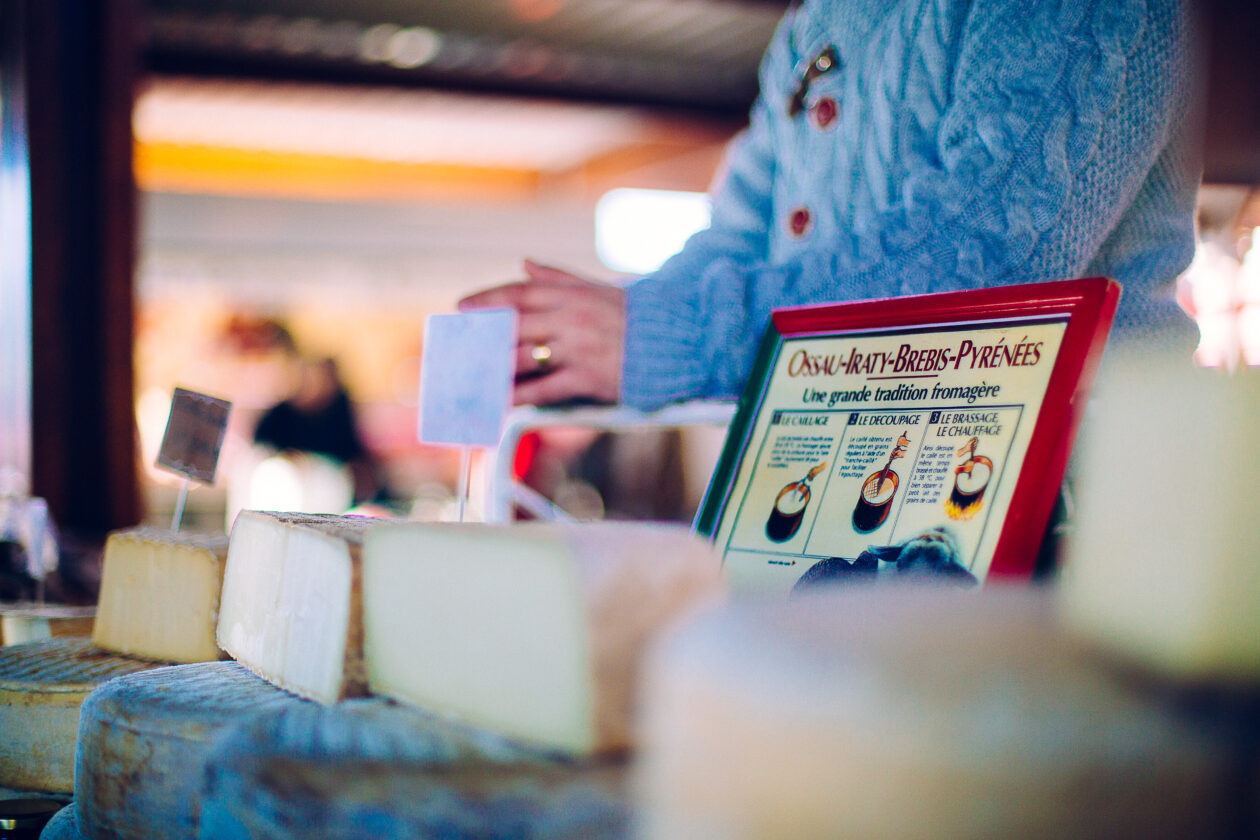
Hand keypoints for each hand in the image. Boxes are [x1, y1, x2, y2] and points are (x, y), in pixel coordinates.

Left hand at [458, 260, 625, 405]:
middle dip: (483, 337)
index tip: (461, 307)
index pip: (519, 293)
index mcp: (571, 295)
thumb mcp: (595, 289)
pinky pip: (545, 389)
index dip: (487, 299)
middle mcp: (570, 319)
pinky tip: (501, 402)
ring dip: (493, 369)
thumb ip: (556, 277)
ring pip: (523, 358)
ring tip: (470, 375)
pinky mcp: (588, 379)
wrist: (676, 343)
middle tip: (457, 347)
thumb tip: (524, 262)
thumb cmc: (634, 316)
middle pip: (513, 326)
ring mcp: (578, 350)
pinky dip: (520, 397)